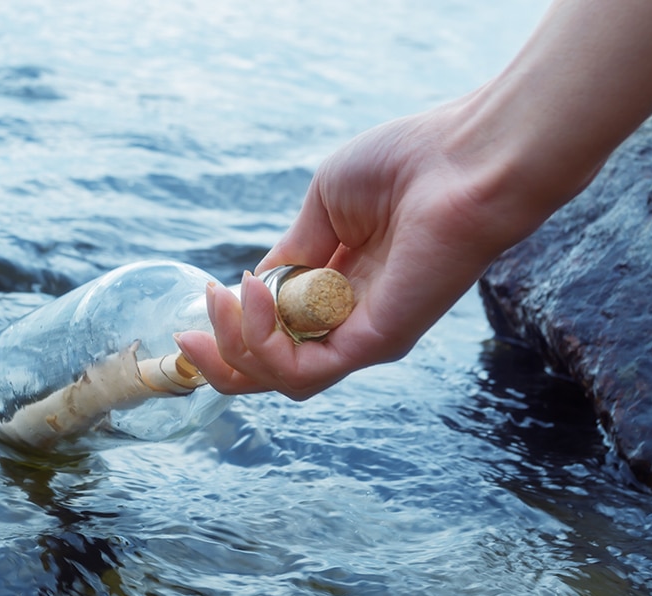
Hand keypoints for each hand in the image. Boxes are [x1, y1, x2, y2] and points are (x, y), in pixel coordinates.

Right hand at [175, 102, 546, 399]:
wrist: (465, 158)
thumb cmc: (405, 165)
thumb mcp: (323, 205)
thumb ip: (290, 251)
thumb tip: (253, 284)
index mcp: (338, 288)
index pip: (275, 333)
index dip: (231, 327)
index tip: (204, 295)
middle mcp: (350, 322)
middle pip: (270, 371)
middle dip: (218, 359)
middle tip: (187, 332)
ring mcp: (364, 337)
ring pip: (280, 380)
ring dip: (236, 347)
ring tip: (224, 301)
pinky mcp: (377, 344)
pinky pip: (303, 372)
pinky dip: (265, 343)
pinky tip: (255, 297)